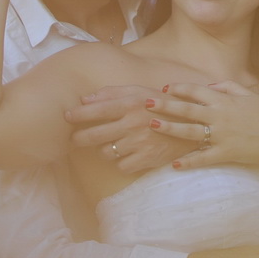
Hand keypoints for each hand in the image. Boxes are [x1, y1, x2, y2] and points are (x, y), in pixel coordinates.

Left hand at [64, 85, 196, 173]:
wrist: (192, 125)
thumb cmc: (160, 105)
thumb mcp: (138, 91)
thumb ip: (112, 93)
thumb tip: (84, 99)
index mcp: (130, 104)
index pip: (97, 110)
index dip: (78, 114)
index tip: (66, 117)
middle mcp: (133, 124)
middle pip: (95, 136)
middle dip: (80, 138)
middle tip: (75, 139)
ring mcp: (139, 143)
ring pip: (106, 152)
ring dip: (105, 149)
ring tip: (112, 143)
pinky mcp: (146, 159)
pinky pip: (121, 166)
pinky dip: (122, 161)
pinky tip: (128, 153)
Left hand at [145, 81, 258, 171]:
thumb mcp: (249, 94)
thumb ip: (227, 86)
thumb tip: (208, 84)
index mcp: (224, 100)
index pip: (196, 91)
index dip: (179, 88)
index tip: (165, 88)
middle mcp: (220, 116)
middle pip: (187, 109)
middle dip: (165, 105)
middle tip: (146, 103)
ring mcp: (221, 135)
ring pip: (190, 132)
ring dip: (170, 128)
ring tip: (153, 126)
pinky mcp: (225, 153)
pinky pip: (203, 158)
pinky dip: (188, 162)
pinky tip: (174, 164)